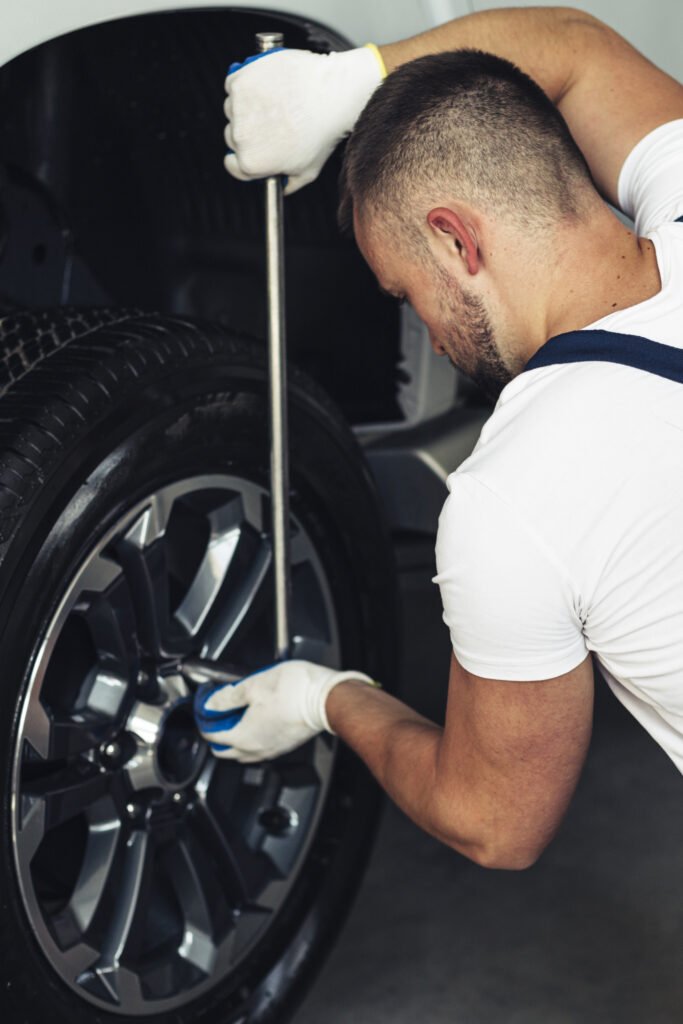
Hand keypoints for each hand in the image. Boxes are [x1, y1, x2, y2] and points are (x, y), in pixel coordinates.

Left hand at [194, 660, 377, 761]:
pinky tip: (257, 720)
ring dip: (234, 739)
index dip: (204, 720)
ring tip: (236, 716)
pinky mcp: (285, 746)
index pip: (211, 736)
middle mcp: (256, 749)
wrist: (327, 699)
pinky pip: (259, 749)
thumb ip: (227, 696)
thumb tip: (211, 703)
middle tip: (218, 713)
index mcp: (243, 736)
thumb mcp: (253, 685)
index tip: (206, 706)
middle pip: (224, 751)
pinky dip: (251, 739)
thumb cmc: (295, 691)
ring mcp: (272, 750)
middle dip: (216, 734)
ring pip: (242, 753)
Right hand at [224, 46, 384, 194]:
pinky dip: (246, 82)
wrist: (331, 95)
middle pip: (232, 136)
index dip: (247, 155)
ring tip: (276, 102)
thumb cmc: (322, 134)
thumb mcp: (308, 171)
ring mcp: (237, 107)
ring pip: (232, 108)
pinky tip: (269, 85)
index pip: (232, 164)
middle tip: (273, 121)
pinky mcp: (239, 80)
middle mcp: (239, 137)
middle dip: (248, 131)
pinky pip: (234, 84)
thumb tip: (280, 188)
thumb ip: (289, 185)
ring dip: (246, 106)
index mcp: (250, 163)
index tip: (256, 146)